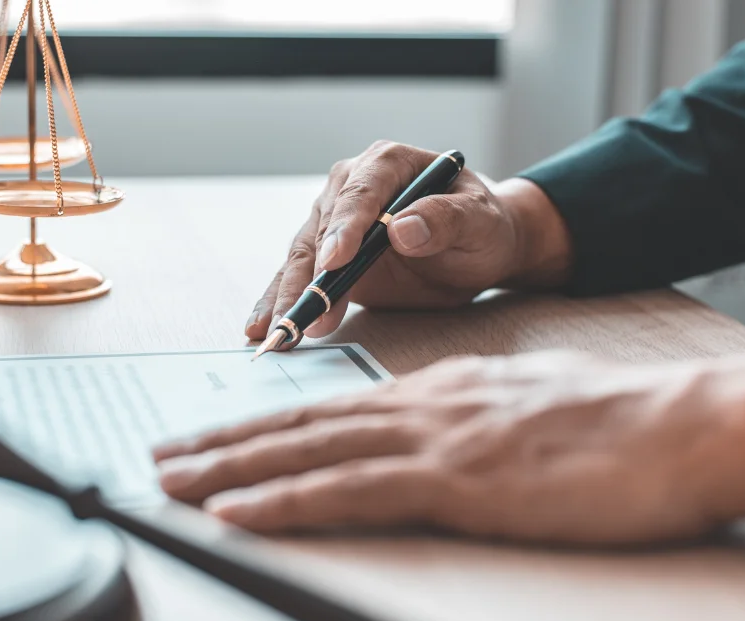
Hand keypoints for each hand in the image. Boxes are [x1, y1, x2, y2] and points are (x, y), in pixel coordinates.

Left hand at [153, 348, 744, 545]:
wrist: (680, 430)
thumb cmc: (618, 428)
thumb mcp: (527, 412)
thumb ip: (472, 422)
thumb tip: (438, 439)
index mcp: (437, 392)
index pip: (329, 411)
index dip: (264, 425)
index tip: (215, 439)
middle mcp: (419, 406)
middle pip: (299, 425)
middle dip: (223, 443)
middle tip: (162, 455)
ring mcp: (432, 440)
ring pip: (305, 452)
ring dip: (230, 469)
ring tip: (172, 481)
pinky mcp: (452, 480)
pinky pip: (347, 491)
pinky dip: (282, 501)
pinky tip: (236, 510)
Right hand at [244, 141, 571, 343]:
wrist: (477, 247)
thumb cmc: (482, 227)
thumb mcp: (480, 222)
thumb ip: (447, 220)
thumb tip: (402, 228)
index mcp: (388, 163)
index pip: (360, 193)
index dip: (345, 227)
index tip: (335, 262)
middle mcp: (352, 186)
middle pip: (321, 229)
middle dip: (309, 276)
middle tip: (299, 315)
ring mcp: (334, 220)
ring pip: (302, 257)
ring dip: (288, 296)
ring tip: (275, 332)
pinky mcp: (326, 254)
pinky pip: (300, 277)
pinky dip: (281, 302)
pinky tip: (262, 328)